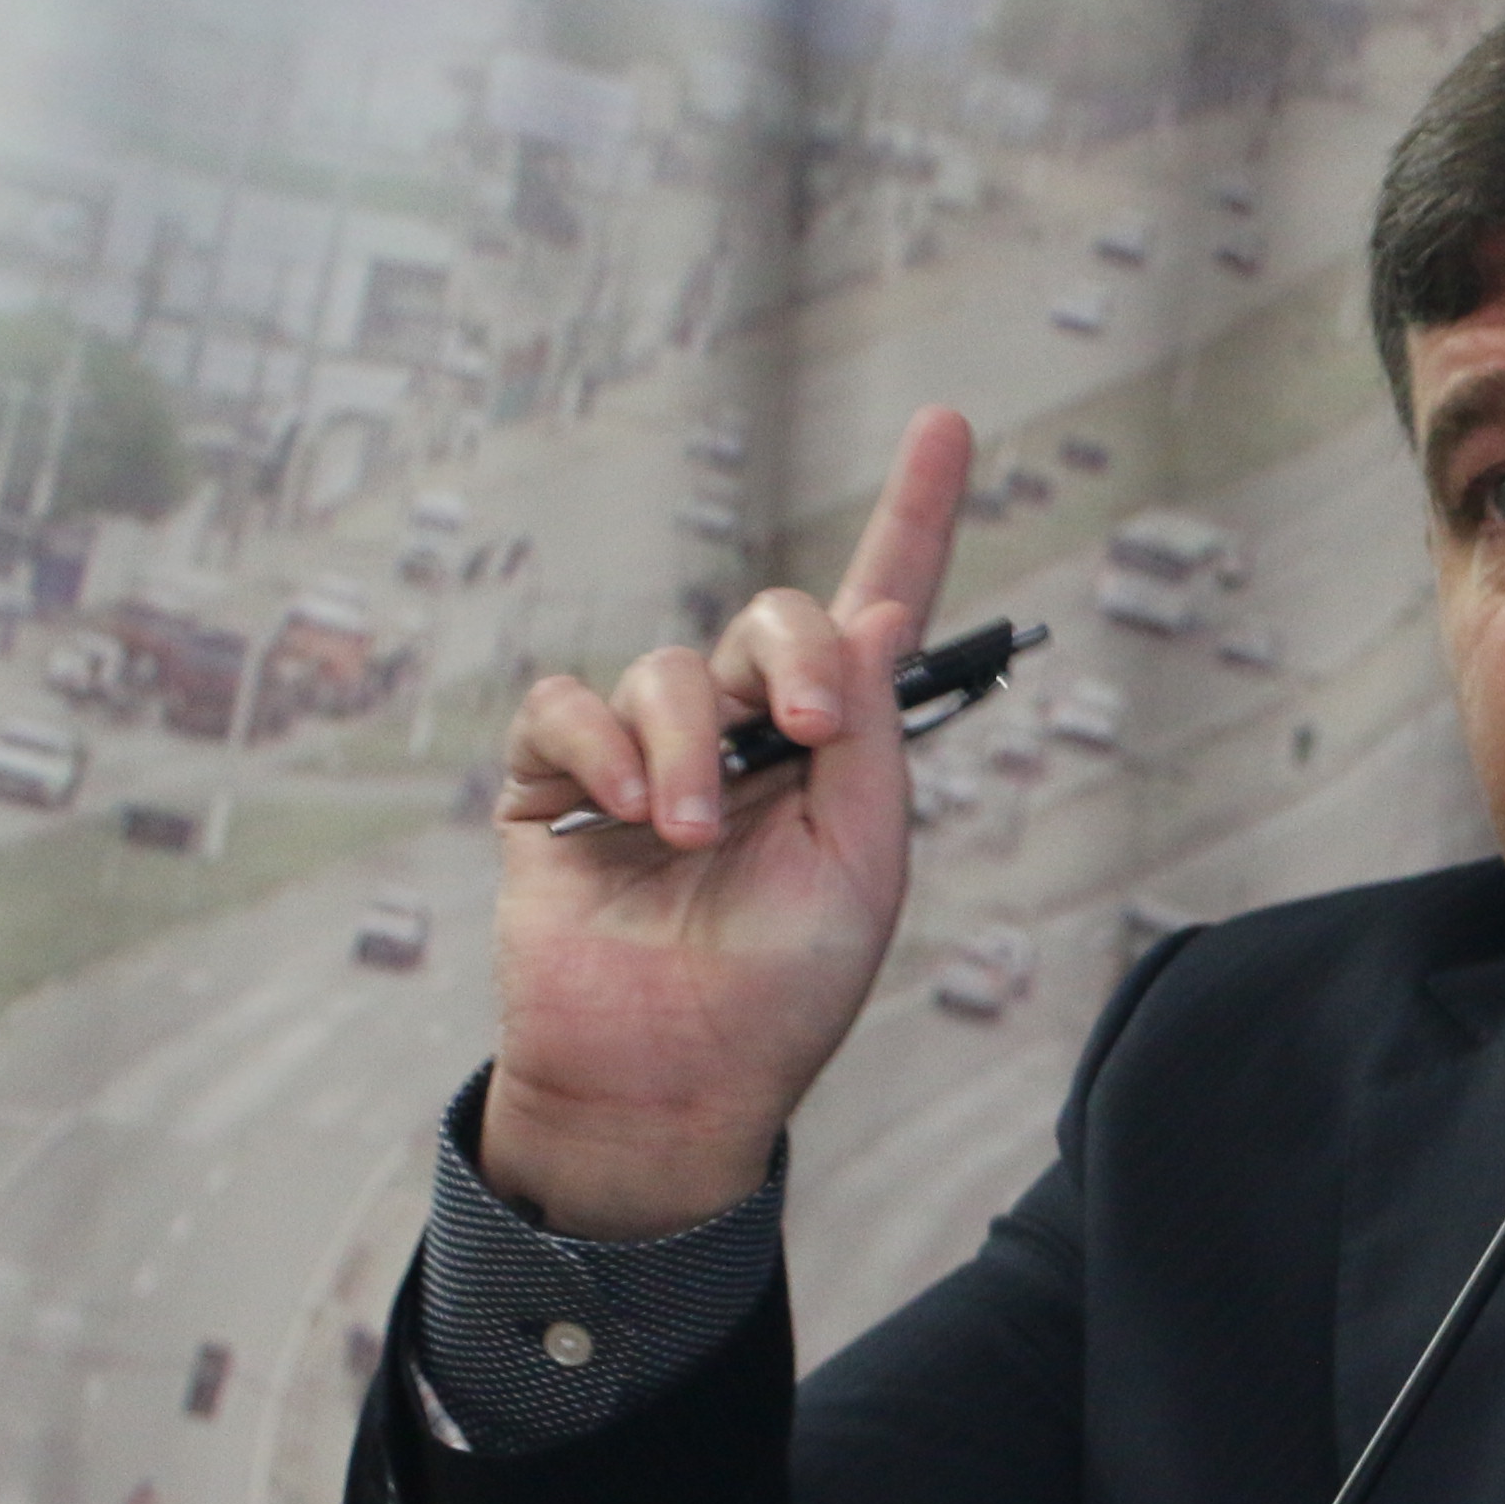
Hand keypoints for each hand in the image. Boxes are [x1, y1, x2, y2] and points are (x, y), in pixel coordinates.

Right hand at [477, 406, 973, 1236]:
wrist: (673, 1080)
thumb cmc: (781, 992)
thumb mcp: (861, 868)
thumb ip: (869, 741)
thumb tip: (875, 615)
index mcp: (834, 754)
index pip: (875, 614)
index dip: (913, 517)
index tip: (948, 424)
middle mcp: (745, 735)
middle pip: (773, 620)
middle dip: (786, 656)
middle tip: (800, 733)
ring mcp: (648, 752)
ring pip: (666, 670)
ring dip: (684, 747)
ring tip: (687, 838)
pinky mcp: (557, 782)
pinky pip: (568, 707)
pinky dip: (599, 747)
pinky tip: (625, 815)